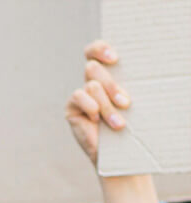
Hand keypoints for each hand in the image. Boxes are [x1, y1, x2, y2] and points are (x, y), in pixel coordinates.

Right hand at [67, 41, 129, 165]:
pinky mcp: (71, 108)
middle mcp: (91, 81)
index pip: (95, 51)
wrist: (116, 153)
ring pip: (92, 85)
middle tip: (125, 103)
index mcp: (106, 74)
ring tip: (118, 122)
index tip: (114, 59)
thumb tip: (131, 67)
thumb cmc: (129, 125)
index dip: (100, 49)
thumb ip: (123, 84)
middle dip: (111, 86)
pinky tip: (96, 120)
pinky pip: (79, 97)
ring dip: (107, 104)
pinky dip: (91, 107)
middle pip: (93, 68)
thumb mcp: (128, 101)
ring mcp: (80, 95)